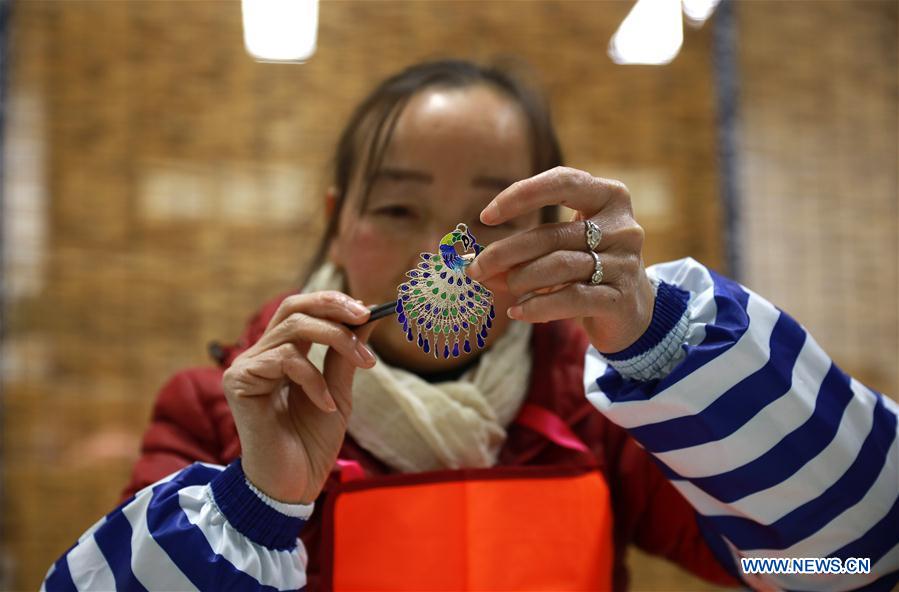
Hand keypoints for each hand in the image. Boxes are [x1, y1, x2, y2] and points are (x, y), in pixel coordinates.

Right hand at [222, 291, 376, 503]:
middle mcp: (261, 354)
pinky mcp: (238, 381)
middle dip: (333, 306)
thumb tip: (369, 316)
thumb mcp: (337, 392)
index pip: (303, 310)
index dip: (335, 304)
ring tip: (363, 363)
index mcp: (282, 354)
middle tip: (366, 315)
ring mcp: (247, 366)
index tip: (371, 311)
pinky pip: (285, 359)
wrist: (293, 485)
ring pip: (294, 327)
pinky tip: (325, 405)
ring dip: (337, 339)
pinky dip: (314, 379)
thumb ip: (346, 355)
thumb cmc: (311, 443)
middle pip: (293, 305)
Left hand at [466, 166, 655, 353]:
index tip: (486, 217)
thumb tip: (476, 262)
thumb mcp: (559, 249)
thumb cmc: (587, 268)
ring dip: (520, 279)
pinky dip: (537, 306)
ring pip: (559, 265)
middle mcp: (622, 226)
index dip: (521, 195)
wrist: (630, 311)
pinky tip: (517, 311)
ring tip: (502, 287)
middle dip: (506, 252)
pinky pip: (571, 298)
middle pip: (552, 234)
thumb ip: (525, 249)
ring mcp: (625, 262)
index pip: (562, 183)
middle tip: (476, 268)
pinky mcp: (621, 298)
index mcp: (609, 197)